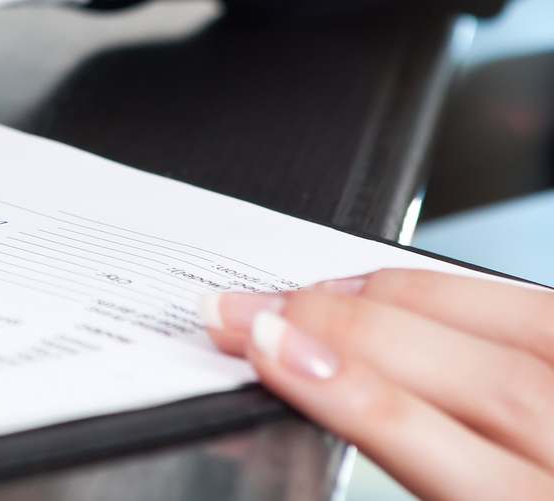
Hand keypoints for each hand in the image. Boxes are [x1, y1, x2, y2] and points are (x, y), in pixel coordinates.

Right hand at [201, 270, 553, 499]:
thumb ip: (406, 465)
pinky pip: (528, 303)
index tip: (264, 348)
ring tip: (294, 299)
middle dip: (339, 326)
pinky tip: (383, 292)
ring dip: (376, 299)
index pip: (437, 440)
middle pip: (476, 375)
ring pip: (504, 323)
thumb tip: (311, 390)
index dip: (344, 389)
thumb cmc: (517, 496)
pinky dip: (443, 289)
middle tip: (244, 314)